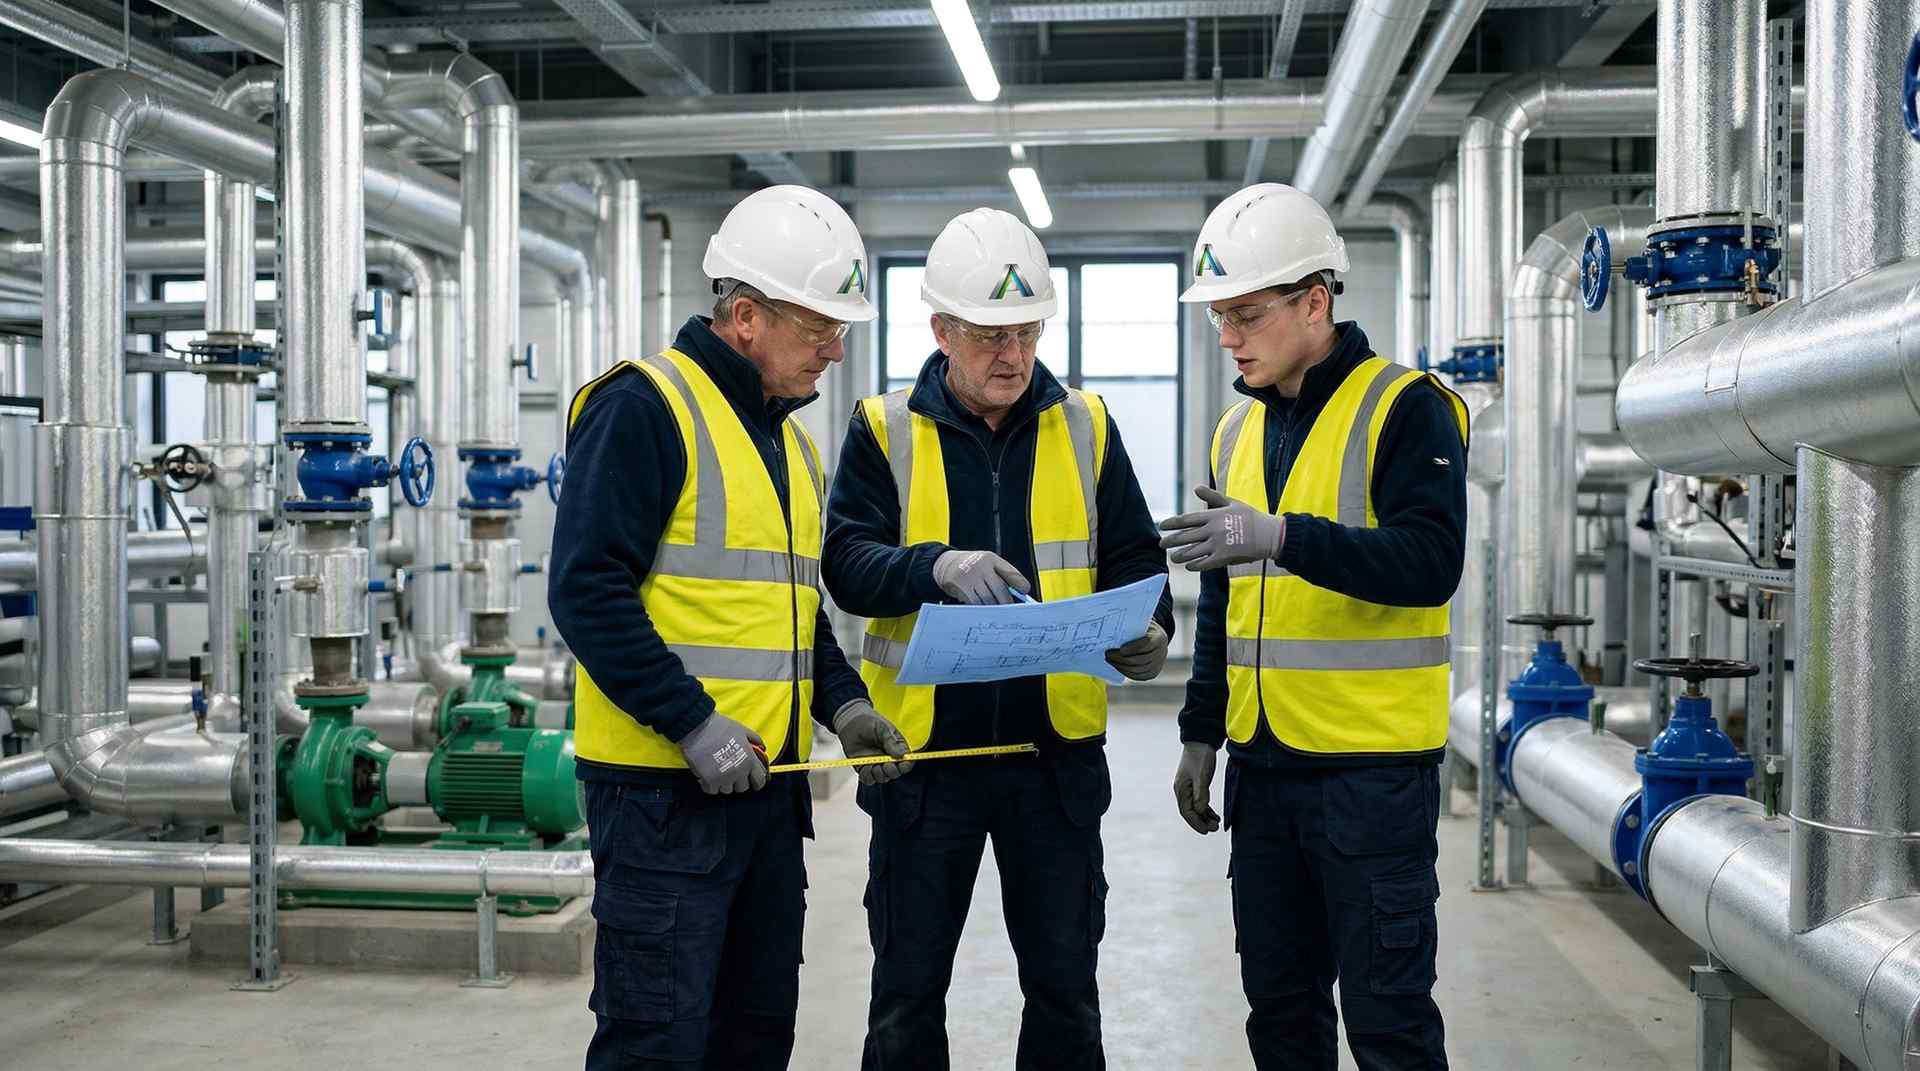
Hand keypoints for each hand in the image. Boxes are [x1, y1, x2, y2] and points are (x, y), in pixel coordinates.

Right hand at [678, 713, 769, 794]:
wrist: (697, 728)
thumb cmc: (719, 727)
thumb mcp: (742, 730)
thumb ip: (755, 739)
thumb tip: (762, 747)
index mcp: (750, 761)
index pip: (760, 781)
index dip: (756, 781)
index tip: (752, 780)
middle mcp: (739, 772)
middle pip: (742, 788)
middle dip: (738, 781)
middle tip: (731, 771)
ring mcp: (724, 778)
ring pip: (727, 790)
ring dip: (723, 783)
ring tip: (717, 769)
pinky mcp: (709, 782)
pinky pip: (712, 790)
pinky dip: (709, 784)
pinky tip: (707, 773)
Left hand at [833, 699, 914, 786]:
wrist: (850, 723)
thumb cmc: (869, 722)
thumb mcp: (882, 728)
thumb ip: (891, 741)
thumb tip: (902, 754)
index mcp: (897, 748)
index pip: (907, 761)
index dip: (906, 765)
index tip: (901, 764)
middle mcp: (888, 759)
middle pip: (896, 773)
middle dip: (892, 771)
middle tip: (886, 765)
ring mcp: (876, 764)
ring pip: (883, 778)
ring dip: (880, 775)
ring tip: (873, 766)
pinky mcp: (864, 768)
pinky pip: (868, 779)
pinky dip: (868, 777)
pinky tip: (865, 767)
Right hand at [933, 549, 1030, 604]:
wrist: (946, 565)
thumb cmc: (973, 567)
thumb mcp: (988, 564)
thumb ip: (1002, 575)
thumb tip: (1019, 594)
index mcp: (991, 559)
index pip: (1010, 572)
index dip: (1020, 583)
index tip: (1026, 591)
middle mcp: (981, 566)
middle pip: (1000, 589)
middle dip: (1007, 602)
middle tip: (1011, 610)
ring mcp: (970, 576)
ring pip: (988, 599)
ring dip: (994, 608)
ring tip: (997, 612)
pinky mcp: (961, 587)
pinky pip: (975, 602)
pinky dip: (981, 608)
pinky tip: (984, 609)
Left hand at [1105, 620, 1169, 680]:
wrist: (1157, 641)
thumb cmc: (1145, 630)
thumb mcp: (1142, 624)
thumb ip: (1132, 626)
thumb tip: (1112, 627)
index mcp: (1159, 638)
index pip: (1146, 644)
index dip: (1133, 648)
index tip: (1120, 649)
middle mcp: (1161, 653)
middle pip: (1140, 660)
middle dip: (1121, 659)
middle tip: (1108, 655)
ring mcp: (1158, 665)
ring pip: (1138, 670)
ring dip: (1121, 666)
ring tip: (1110, 660)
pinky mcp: (1153, 673)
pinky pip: (1138, 676)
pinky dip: (1126, 672)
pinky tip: (1117, 666)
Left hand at [1157, 486, 1284, 571]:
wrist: (1269, 534)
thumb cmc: (1250, 517)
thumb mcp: (1231, 502)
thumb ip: (1212, 496)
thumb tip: (1196, 487)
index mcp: (1213, 515)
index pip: (1186, 519)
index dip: (1172, 523)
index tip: (1162, 526)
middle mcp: (1212, 530)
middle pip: (1185, 536)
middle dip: (1171, 541)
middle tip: (1161, 544)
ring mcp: (1217, 544)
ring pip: (1192, 552)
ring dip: (1180, 555)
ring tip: (1173, 557)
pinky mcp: (1224, 558)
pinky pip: (1204, 563)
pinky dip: (1194, 565)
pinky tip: (1189, 566)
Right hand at [1172, 742, 1220, 833]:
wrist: (1200, 740)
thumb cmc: (1200, 757)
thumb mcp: (1202, 775)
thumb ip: (1201, 793)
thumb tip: (1200, 811)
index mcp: (1181, 789)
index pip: (1187, 812)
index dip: (1196, 823)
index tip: (1207, 831)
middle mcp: (1182, 790)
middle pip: (1190, 812)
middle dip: (1201, 822)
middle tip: (1215, 828)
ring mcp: (1188, 788)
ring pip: (1195, 808)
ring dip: (1204, 817)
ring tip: (1216, 824)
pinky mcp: (1195, 784)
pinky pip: (1199, 802)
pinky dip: (1206, 810)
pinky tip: (1214, 815)